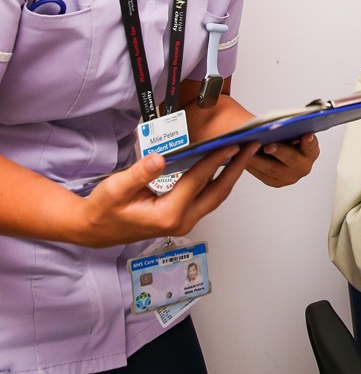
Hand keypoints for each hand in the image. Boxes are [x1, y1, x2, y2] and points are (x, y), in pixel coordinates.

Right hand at [77, 142, 260, 246]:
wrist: (94, 229)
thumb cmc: (103, 209)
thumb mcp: (115, 189)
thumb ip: (139, 173)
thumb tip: (160, 158)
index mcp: (168, 214)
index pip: (198, 181)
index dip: (216, 160)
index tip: (232, 143)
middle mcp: (182, 220)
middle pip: (218, 191)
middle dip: (237, 167)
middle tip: (253, 146)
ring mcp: (184, 220)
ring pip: (216, 195)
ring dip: (231, 174)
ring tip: (245, 152)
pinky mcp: (183, 216)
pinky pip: (208, 197)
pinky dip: (219, 180)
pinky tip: (225, 165)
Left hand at [246, 132, 319, 187]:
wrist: (278, 149)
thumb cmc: (286, 136)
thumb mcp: (291, 131)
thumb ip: (290, 128)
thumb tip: (278, 123)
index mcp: (311, 152)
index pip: (311, 146)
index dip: (309, 142)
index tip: (306, 135)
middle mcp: (303, 167)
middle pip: (291, 159)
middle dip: (279, 151)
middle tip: (268, 145)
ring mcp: (289, 177)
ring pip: (272, 169)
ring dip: (260, 159)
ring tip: (249, 149)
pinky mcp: (275, 182)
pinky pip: (262, 174)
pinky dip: (253, 165)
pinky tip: (244, 156)